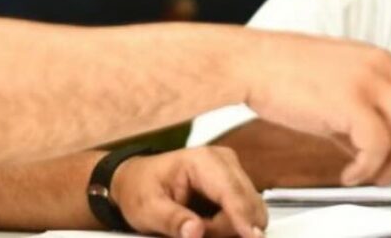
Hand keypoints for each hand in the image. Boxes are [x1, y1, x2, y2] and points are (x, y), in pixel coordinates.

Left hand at [112, 147, 266, 237]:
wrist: (137, 180)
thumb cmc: (141, 189)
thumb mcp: (147, 209)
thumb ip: (172, 221)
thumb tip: (195, 232)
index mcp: (203, 161)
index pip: (231, 192)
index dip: (243, 217)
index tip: (253, 237)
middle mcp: (224, 161)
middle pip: (245, 204)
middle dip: (227, 228)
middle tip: (193, 232)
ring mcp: (233, 171)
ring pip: (250, 210)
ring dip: (229, 228)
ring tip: (195, 227)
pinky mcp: (236, 183)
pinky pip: (246, 211)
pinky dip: (230, 225)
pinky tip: (207, 224)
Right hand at [242, 30, 390, 186]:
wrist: (250, 63)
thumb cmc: (285, 76)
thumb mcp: (336, 92)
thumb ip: (362, 119)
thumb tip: (379, 155)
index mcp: (382, 62)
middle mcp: (382, 68)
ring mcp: (368, 82)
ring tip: (369, 178)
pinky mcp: (349, 100)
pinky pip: (378, 146)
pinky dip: (367, 169)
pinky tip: (348, 174)